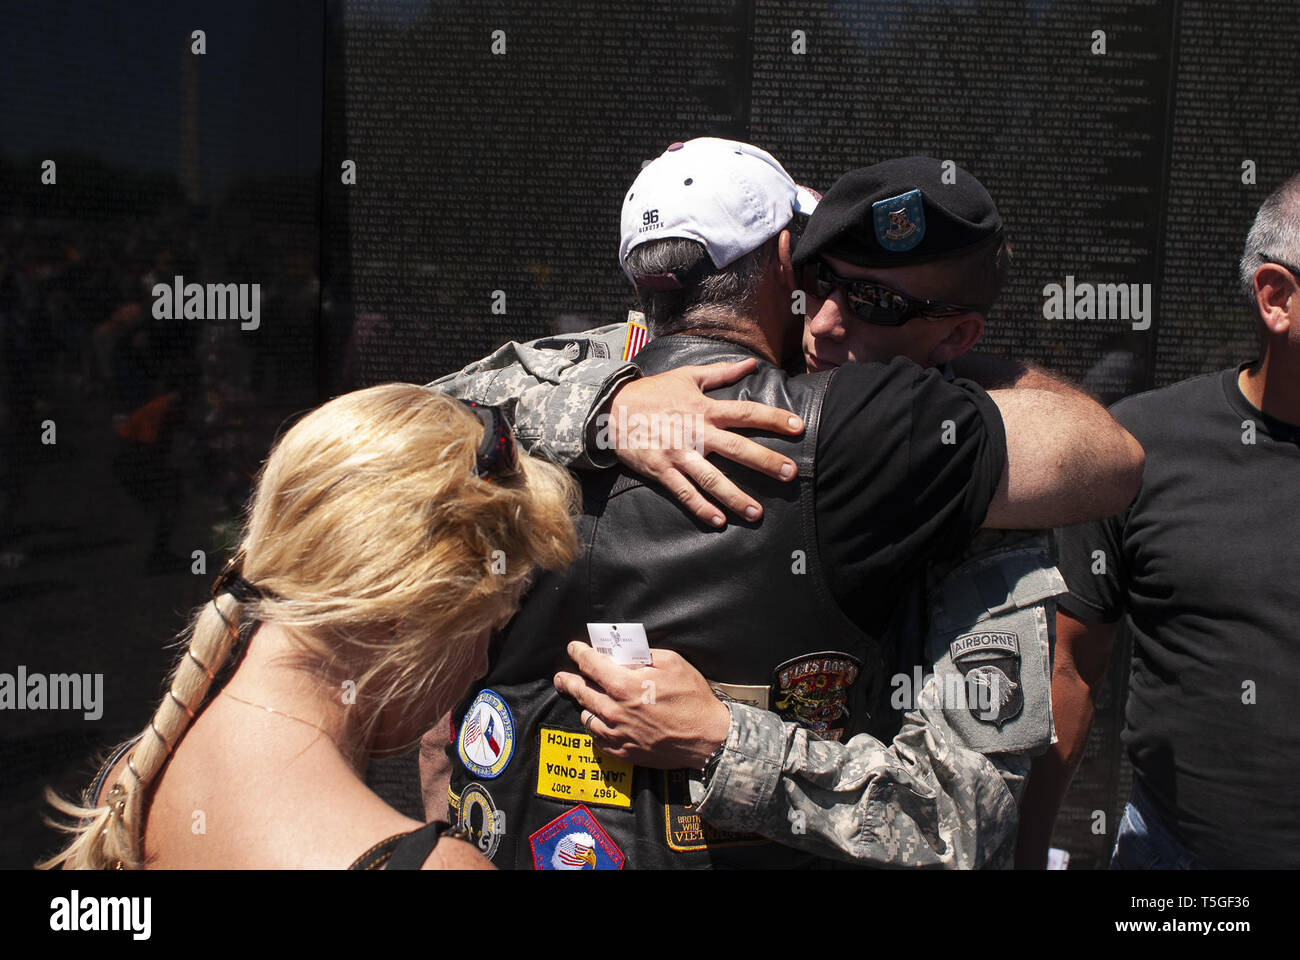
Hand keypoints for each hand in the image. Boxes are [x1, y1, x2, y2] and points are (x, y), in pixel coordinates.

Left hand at [552, 642, 729, 768]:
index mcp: (625, 686)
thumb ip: (643, 655)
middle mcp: (615, 711)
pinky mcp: (624, 752)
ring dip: (581, 705)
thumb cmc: (692, 698)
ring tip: (581, 698)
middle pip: (581, 692)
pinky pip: (598, 738)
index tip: (573, 649)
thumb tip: (623, 652)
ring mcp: (618, 734)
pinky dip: (594, 727)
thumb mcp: (672, 663)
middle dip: (569, 681)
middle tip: (562, 677)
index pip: (591, 665)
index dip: (579, 654)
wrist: (707, 738)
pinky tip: (596, 722)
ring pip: (587, 717)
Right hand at [602, 359, 802, 526]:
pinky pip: (684, 492)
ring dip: (735, 497)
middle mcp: (695, 432)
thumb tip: (751, 364)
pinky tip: (718, 522)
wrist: (611, 408)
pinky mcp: (661, 470)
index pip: (746, 413)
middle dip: (765, 461)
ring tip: (757, 513)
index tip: (798, 427)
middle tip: (790, 474)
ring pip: (712, 478)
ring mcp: (678, 454)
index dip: (773, 419)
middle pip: (736, 448)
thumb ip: (721, 372)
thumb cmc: (652, 392)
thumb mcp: (687, 376)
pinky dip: (701, 508)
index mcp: (704, 408)